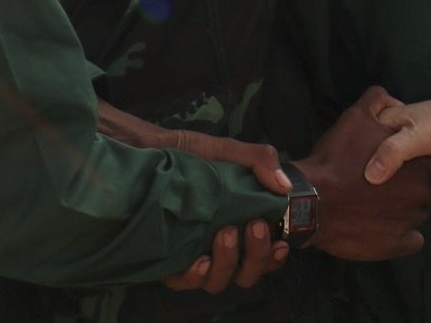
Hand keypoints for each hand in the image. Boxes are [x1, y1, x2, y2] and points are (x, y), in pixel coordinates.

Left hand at [96, 99, 291, 292]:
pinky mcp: (168, 258)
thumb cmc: (190, 153)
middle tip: (254, 226)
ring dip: (229, 263)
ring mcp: (194, 253)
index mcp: (239, 223)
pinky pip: (183, 282)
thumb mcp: (228, 151)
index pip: (265, 253)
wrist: (147, 149)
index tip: (280, 240)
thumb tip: (283, 186)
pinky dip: (195, 276)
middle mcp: (219, 244)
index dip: (275, 255)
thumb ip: (259, 161)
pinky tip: (199, 259)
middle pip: (247, 273)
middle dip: (257, 256)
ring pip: (218, 280)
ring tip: (226, 233)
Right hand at [295, 86, 430, 261]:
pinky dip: (405, 235)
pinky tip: (389, 226)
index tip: (422, 165)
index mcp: (419, 163)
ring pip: (422, 215)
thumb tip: (391, 97)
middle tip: (401, 183)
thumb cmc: (337, 158)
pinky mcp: (397, 243)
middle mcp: (420, 193)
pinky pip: (414, 241)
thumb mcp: (356, 118)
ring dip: (411, 209)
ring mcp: (409, 220)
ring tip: (387, 203)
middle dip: (426, 188)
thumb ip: (377, 102)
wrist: (311, 201)